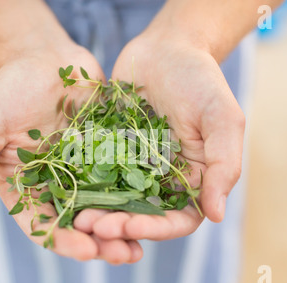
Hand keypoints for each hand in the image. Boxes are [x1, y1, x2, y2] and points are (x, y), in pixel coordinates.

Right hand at [0, 44, 142, 263]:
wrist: (45, 56)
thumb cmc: (9, 90)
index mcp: (28, 186)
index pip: (43, 223)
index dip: (63, 241)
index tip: (86, 251)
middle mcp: (58, 184)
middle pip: (80, 223)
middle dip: (101, 242)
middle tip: (124, 254)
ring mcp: (87, 169)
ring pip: (107, 206)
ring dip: (124, 226)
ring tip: (144, 243)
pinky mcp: (110, 152)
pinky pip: (127, 176)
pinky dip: (139, 194)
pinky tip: (157, 206)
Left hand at [74, 31, 244, 241]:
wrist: (166, 48)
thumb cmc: (200, 80)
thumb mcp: (222, 118)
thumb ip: (223, 164)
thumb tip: (217, 214)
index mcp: (192, 180)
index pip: (177, 220)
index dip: (154, 230)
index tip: (128, 228)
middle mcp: (162, 180)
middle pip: (141, 216)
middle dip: (117, 226)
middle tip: (91, 227)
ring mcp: (133, 166)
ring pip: (114, 200)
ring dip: (96, 212)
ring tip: (75, 216)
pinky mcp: (108, 150)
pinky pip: (93, 173)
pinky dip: (80, 185)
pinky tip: (63, 189)